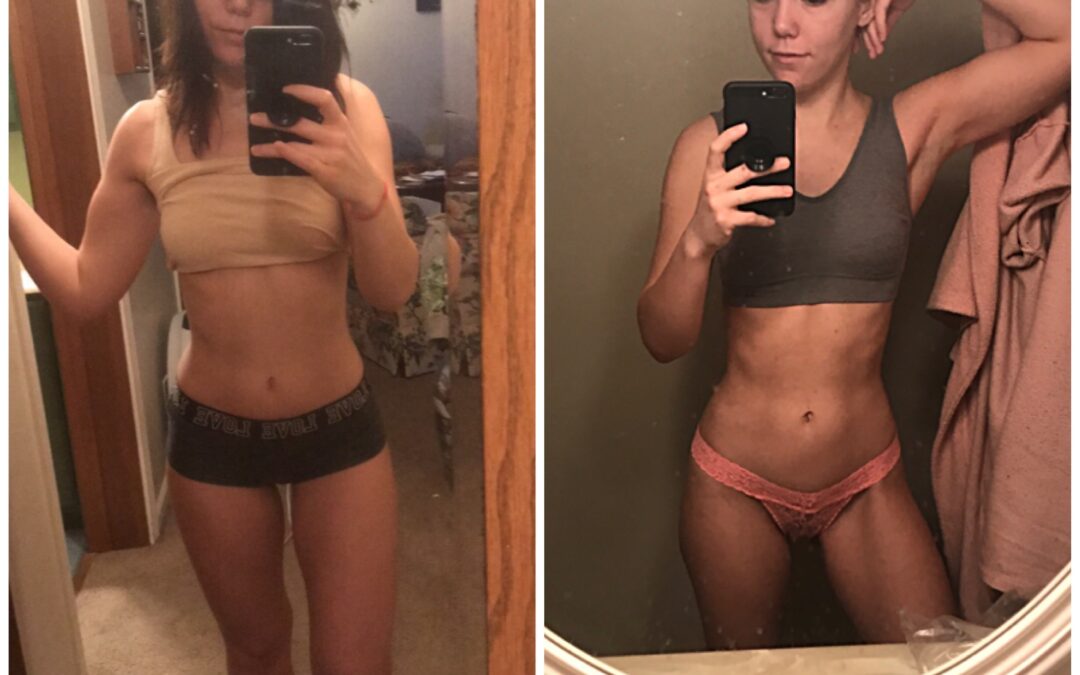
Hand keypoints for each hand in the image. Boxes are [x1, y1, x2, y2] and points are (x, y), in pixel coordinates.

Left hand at [249, 84, 384, 210]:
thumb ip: (329, 120)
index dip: (304, 91)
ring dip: (271, 145)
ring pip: (295, 145)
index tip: (285, 89)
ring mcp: (330, 154)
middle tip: (255, 117)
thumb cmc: (351, 159)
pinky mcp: (325, 171)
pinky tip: (273, 149)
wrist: (367, 187)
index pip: (324, 99)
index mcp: (340, 123)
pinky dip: (286, 153)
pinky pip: (301, 159)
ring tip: (254, 145)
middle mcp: (336, 136)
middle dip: (274, 120)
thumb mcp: (346, 134)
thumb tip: (304, 104)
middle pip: (300, 123)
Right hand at [684, 123, 791, 256]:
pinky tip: (771, 218)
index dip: (729, 136)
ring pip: (752, 193)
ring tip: (787, 190)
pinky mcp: (726, 220)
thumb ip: (729, 175)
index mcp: (710, 175)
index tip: (744, 127)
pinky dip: (763, 218)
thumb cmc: (710, 209)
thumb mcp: (714, 188)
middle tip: (784, 162)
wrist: (698, 236)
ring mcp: (719, 204)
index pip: (716, 150)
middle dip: (768, 167)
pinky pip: (750, 217)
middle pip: (744, 171)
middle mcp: (713, 187)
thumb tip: (757, 163)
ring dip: (773, 191)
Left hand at [860, 0, 915, 58]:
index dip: (867, 39)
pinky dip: (881, 26)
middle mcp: (871, 2)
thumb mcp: (898, 9)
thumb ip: (889, 22)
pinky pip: (879, 13)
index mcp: (873, 6)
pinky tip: (882, 38)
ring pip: (871, 21)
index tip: (870, 52)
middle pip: (866, 24)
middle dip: (869, 42)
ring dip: (875, 38)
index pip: (867, 24)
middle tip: (872, 56)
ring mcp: (875, 0)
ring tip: (877, 50)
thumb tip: (883, 37)